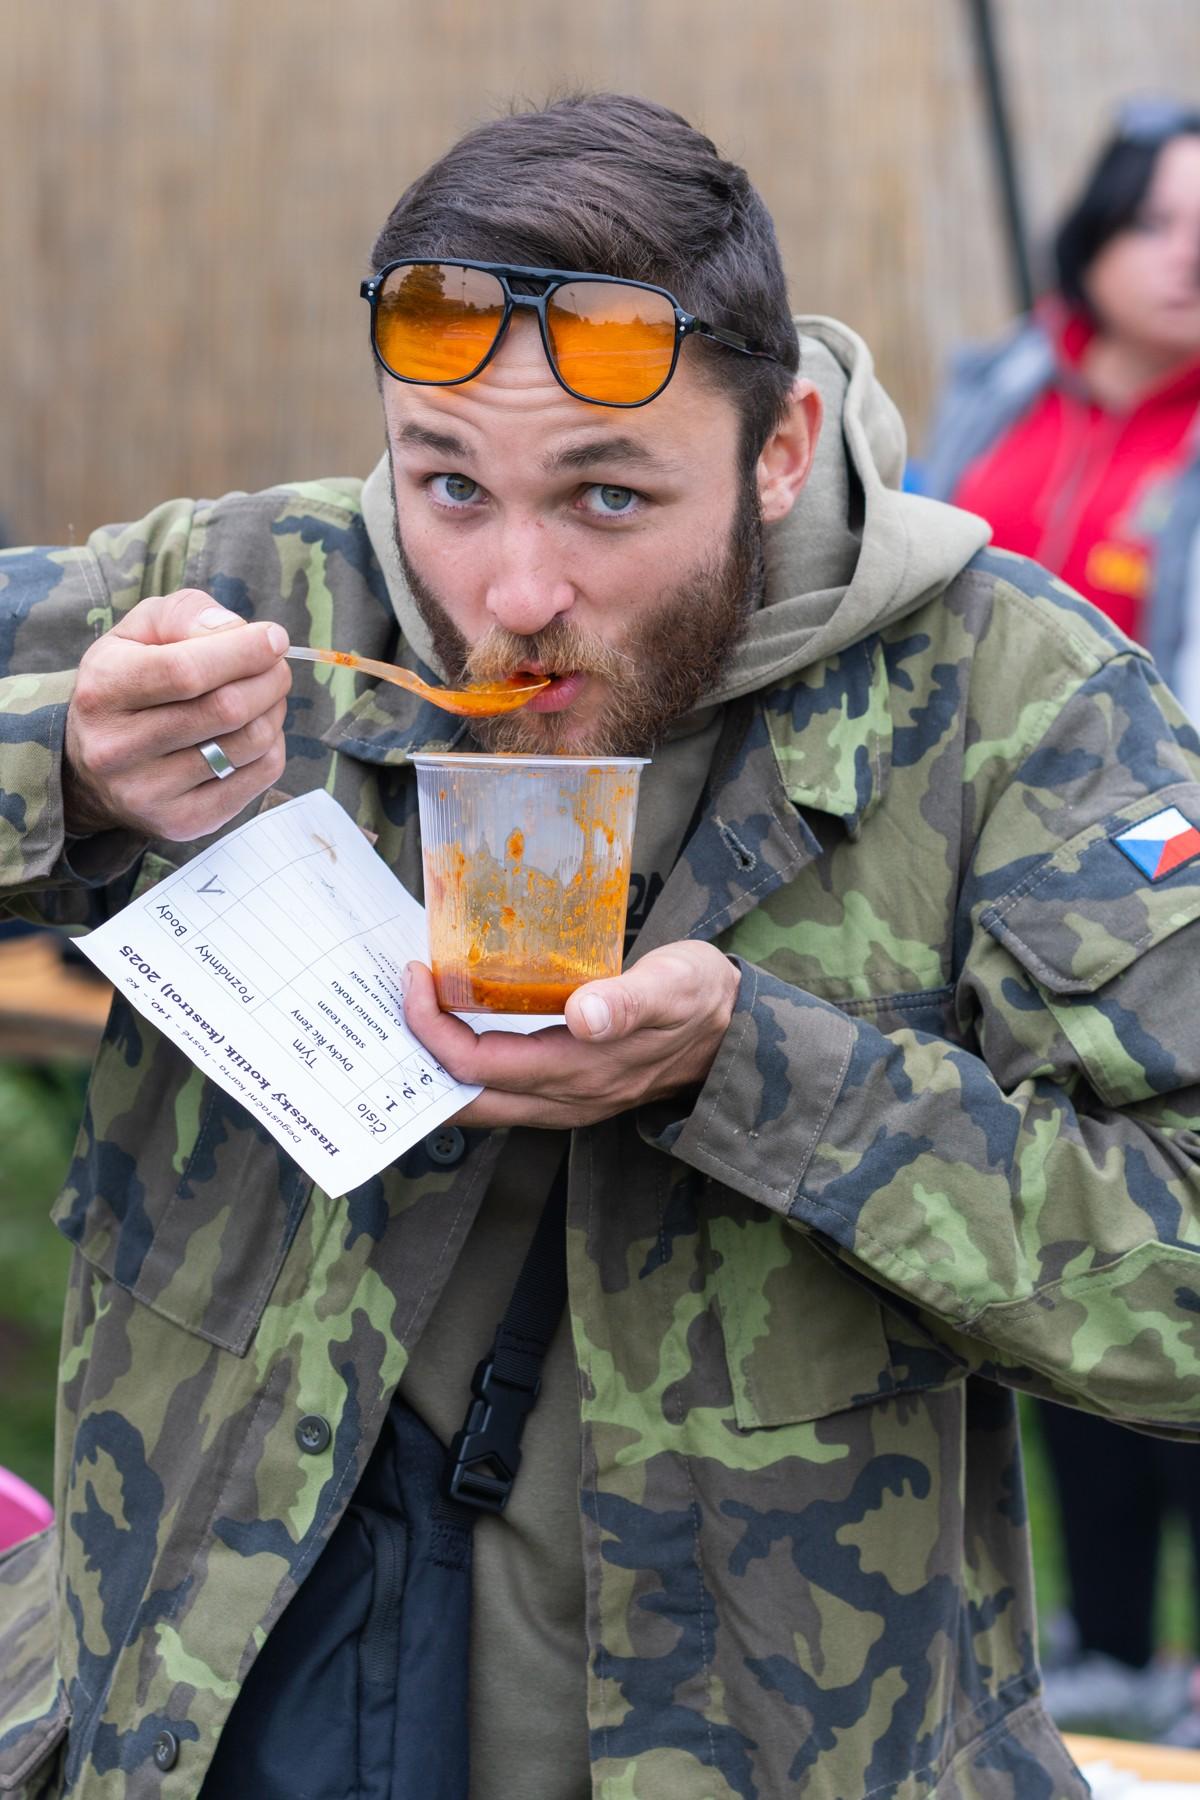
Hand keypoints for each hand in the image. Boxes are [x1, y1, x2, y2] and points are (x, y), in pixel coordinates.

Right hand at [63, 590, 290, 839]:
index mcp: (103, 690)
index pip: (186, 672)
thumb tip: (238, 630)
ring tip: (265, 696)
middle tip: (276, 667)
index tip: (274, 638)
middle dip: (269, 679)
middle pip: (227, 709)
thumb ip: (185, 615)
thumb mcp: (138, 633)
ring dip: (274, 711)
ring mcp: (149, 793)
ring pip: (250, 743)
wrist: (91, 770)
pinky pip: (259, 778)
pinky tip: (256, 731)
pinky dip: (272, 746)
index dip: (243, 651)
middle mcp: (118, 748)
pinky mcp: (182, 822)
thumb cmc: (128, 683)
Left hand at [402, 941, 740, 1128]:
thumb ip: (630, 1000)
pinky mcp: (568, 1091)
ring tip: (407, 1019)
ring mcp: (565, 1101)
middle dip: (416, 1060)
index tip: (414, 977)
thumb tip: (585, 1014)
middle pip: (464, 1099)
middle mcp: (564, 1098)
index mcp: (578, 1072)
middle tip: (389, 1004)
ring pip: (478, 1102)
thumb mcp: (674, 985)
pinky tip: (449, 1030)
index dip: (433, 1029)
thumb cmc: (700, 997)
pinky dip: (462, 1067)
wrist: (737, 1032)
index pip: (477, 1065)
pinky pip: (498, 1091)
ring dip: (436, 1068)